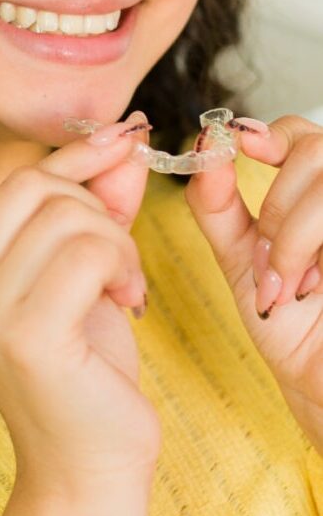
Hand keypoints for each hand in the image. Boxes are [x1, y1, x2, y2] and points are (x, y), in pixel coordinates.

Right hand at [0, 111, 159, 489]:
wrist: (85, 468)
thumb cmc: (84, 375)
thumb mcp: (84, 277)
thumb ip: (95, 209)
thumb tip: (121, 142)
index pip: (16, 183)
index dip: (77, 159)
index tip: (126, 141)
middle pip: (37, 189)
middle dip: (98, 210)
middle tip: (120, 262)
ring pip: (69, 218)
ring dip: (119, 245)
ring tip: (126, 288)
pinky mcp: (23, 334)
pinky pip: (89, 253)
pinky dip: (124, 267)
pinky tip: (130, 304)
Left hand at [183, 114, 322, 448]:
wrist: (320, 382)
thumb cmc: (288, 324)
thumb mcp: (241, 256)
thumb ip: (218, 203)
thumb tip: (204, 144)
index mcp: (316, 194)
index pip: (299, 132)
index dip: (268, 133)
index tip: (240, 147)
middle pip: (316, 149)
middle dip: (278, 205)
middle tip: (267, 260)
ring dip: (295, 232)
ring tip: (288, 281)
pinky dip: (311, 249)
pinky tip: (310, 288)